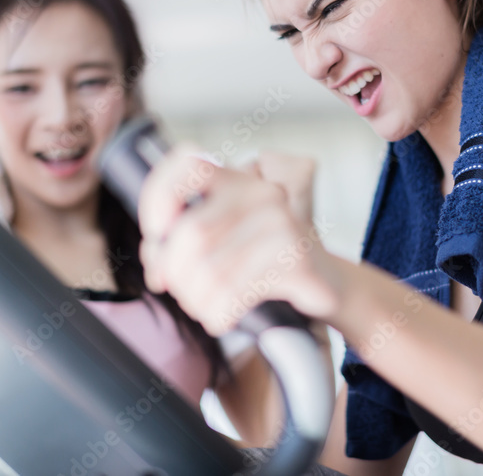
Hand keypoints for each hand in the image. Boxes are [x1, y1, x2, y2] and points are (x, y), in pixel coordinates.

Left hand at [138, 147, 338, 334]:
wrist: (326, 282)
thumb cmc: (263, 261)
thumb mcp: (224, 239)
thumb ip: (182, 239)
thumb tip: (156, 256)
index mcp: (239, 181)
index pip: (188, 165)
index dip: (158, 197)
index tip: (156, 234)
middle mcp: (262, 195)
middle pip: (191, 232)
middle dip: (174, 271)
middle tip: (176, 289)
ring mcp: (282, 225)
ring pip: (210, 269)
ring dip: (195, 299)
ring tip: (202, 307)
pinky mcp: (295, 260)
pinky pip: (236, 292)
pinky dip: (219, 313)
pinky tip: (222, 317)